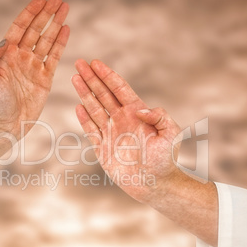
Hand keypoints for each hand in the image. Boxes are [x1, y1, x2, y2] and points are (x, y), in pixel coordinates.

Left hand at [0, 0, 69, 146]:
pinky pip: (54, 57)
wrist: (6, 125)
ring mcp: (34, 67)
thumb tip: (4, 41)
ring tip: (65, 8)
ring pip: (47, 40)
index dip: (30, 13)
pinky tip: (66, 30)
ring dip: (56, 24)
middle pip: (36, 30)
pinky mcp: (45, 78)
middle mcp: (21, 57)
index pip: (20, 28)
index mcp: (6, 54)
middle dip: (47, 13)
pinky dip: (60, 44)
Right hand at [72, 59, 217, 245]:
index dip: (107, 75)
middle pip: (103, 94)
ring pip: (94, 109)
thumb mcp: (171, 134)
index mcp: (136, 113)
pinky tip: (78, 107)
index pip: (119, 89)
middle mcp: (122, 120)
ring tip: (75, 78)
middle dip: (91, 78)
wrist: (155, 184)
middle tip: (79, 63)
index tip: (95, 62)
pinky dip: (84, 119)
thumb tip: (140, 109)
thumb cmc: (166, 159)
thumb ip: (161, 117)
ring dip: (84, 94)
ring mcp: (111, 133)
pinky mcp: (103, 148)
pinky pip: (91, 131)